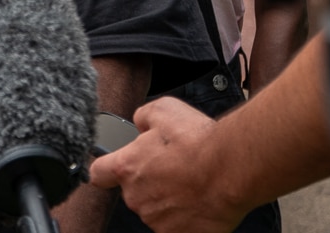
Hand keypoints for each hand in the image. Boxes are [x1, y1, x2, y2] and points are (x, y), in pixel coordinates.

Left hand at [89, 97, 243, 232]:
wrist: (231, 169)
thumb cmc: (198, 141)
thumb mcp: (162, 109)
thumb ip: (142, 117)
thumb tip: (140, 124)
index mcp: (126, 167)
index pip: (98, 173)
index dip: (105, 169)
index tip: (112, 168)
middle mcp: (136, 197)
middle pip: (134, 190)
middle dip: (149, 180)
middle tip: (173, 168)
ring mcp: (157, 219)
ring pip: (157, 208)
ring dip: (169, 198)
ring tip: (191, 182)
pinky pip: (177, 225)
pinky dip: (187, 217)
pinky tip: (199, 200)